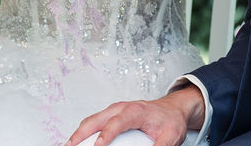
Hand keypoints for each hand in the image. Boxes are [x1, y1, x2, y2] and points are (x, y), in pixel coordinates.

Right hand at [65, 86, 204, 145]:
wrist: (172, 109)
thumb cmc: (170, 121)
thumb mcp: (171, 137)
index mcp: (135, 111)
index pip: (117, 122)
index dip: (106, 135)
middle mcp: (121, 108)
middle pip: (96, 119)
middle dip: (81, 134)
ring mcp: (114, 110)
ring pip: (91, 121)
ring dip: (78, 134)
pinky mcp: (111, 116)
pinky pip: (93, 122)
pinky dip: (83, 132)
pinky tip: (78, 143)